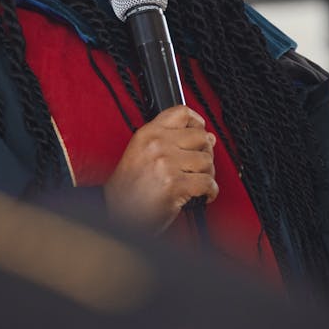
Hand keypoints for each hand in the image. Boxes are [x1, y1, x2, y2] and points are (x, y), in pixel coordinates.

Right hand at [104, 105, 217, 233]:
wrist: (117, 215)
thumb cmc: (128, 190)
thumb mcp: (141, 153)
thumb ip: (170, 141)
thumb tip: (208, 137)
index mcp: (147, 134)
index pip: (181, 113)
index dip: (196, 122)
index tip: (201, 132)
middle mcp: (157, 145)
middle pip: (200, 136)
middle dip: (206, 152)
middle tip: (200, 164)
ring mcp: (166, 164)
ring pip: (206, 160)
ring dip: (208, 174)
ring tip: (199, 181)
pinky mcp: (175, 185)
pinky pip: (207, 182)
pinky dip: (211, 191)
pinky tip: (203, 194)